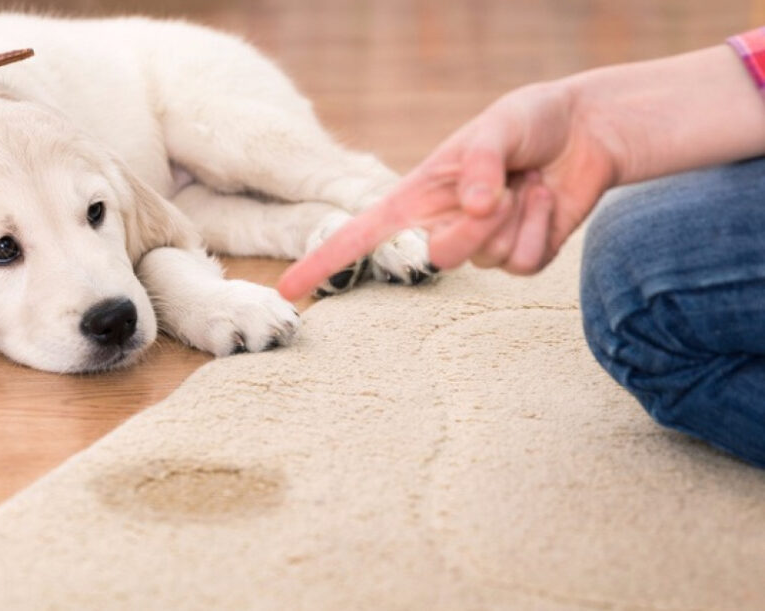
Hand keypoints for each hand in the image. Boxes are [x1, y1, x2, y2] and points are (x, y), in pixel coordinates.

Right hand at [278, 80, 618, 300]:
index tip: (290, 289)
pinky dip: (542, 228)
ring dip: (515, 217)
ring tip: (527, 183)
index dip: (323, 260)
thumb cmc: (530, 121)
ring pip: (486, 260)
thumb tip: (471, 207)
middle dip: (474, 229)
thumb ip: (479, 163)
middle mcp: (442, 224)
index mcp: (418, 195)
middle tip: (503, 190)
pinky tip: (546, 200)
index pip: (361, 234)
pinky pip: (523, 264)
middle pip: (439, 258)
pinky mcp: (519, 257)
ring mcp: (481, 246)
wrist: (586, 132)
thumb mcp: (499, 125)